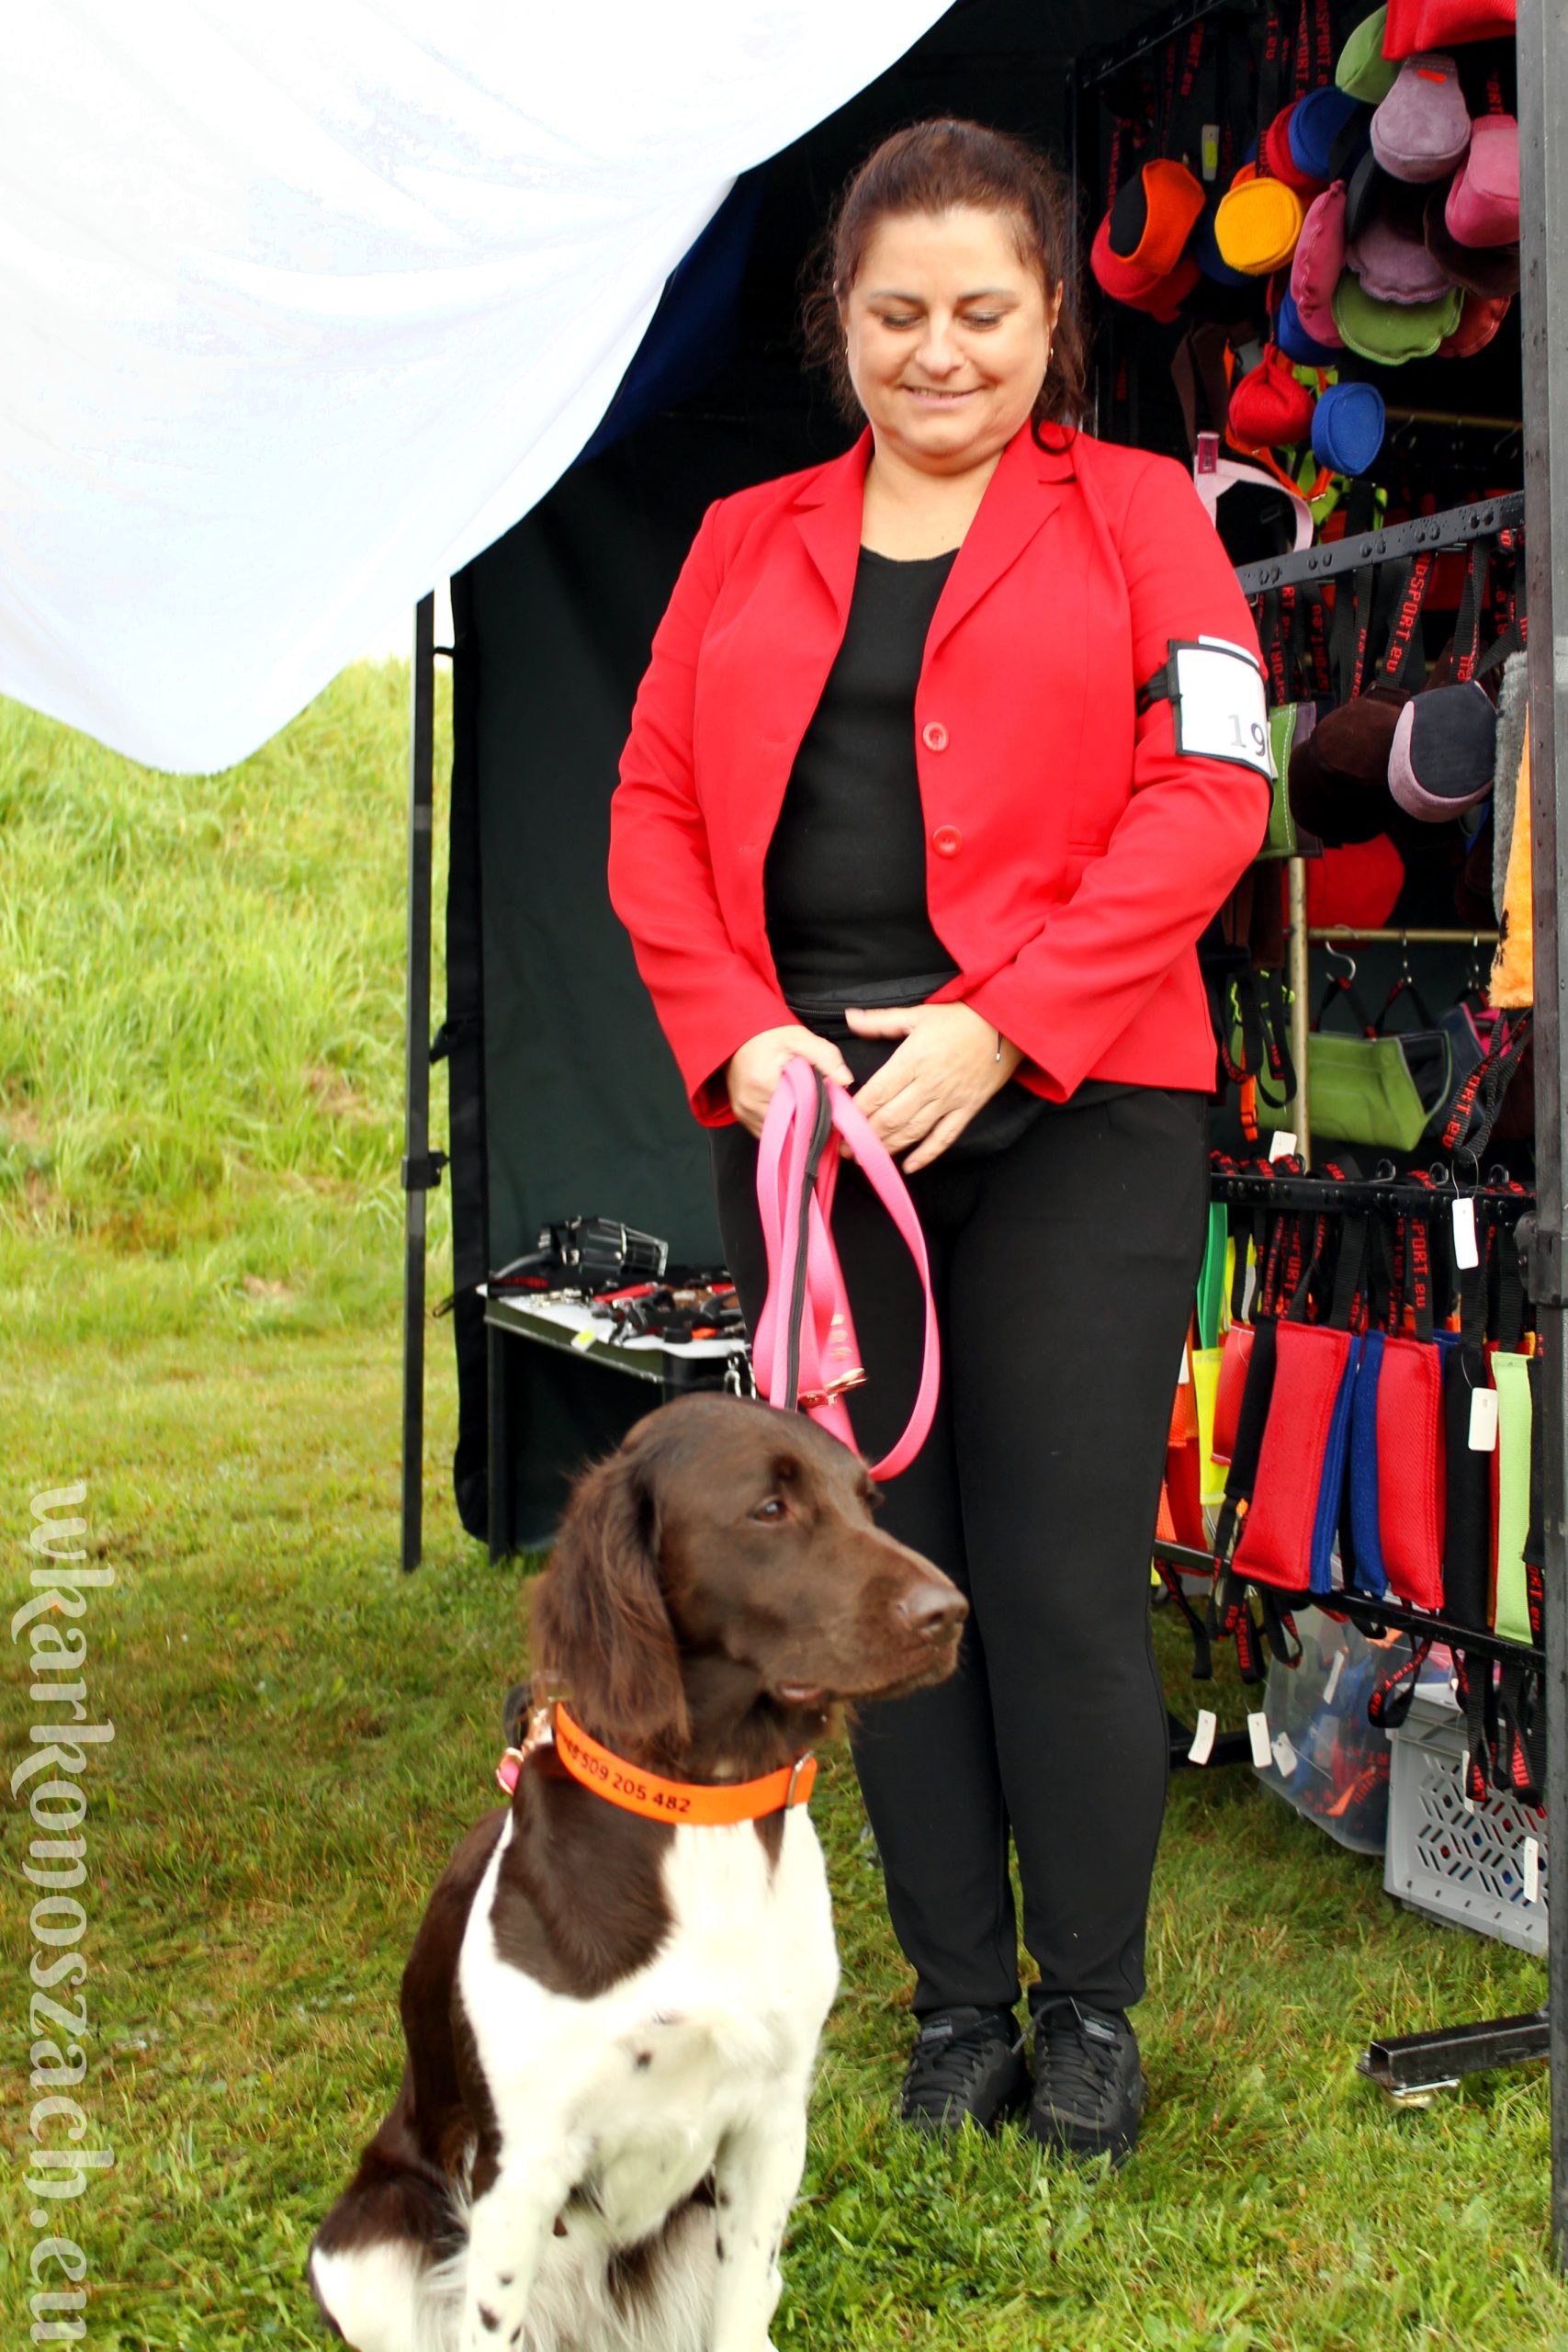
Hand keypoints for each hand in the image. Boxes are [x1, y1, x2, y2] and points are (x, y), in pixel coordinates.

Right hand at [726, 1026, 853, 1138]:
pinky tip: (787, 1111)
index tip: (832, 1109)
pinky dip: (779, 1125)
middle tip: (820, 1109)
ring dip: (792, 1125)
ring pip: (778, 1133)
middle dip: (807, 1121)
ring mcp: (743, 1111)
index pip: (800, 1111)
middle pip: (789, 1126)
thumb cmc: (767, 1034)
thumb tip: (845, 1080)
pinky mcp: (741, 1116)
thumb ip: (825, 1056)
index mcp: (764, 1082)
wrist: (737, 1035)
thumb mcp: (799, 1038)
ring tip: (802, 1108)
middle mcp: (750, 1102)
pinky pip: (765, 1131)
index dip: (819, 1112)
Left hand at [845, 1002, 1021, 1171]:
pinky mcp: (967, 1109)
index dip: (857, 1111)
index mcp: (913, 1059)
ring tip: (867, 1157)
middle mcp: (929, 1084)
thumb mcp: (918, 1013)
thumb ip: (881, 1021)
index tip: (840, 1121)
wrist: (1007, 1024)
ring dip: (888, 1147)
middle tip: (845, 1147)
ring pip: (913, 1131)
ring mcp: (950, 1100)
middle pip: (891, 1118)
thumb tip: (850, 1018)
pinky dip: (926, 1155)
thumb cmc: (963, 1017)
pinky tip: (909, 1165)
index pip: (878, 1092)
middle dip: (864, 1136)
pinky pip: (944, 1138)